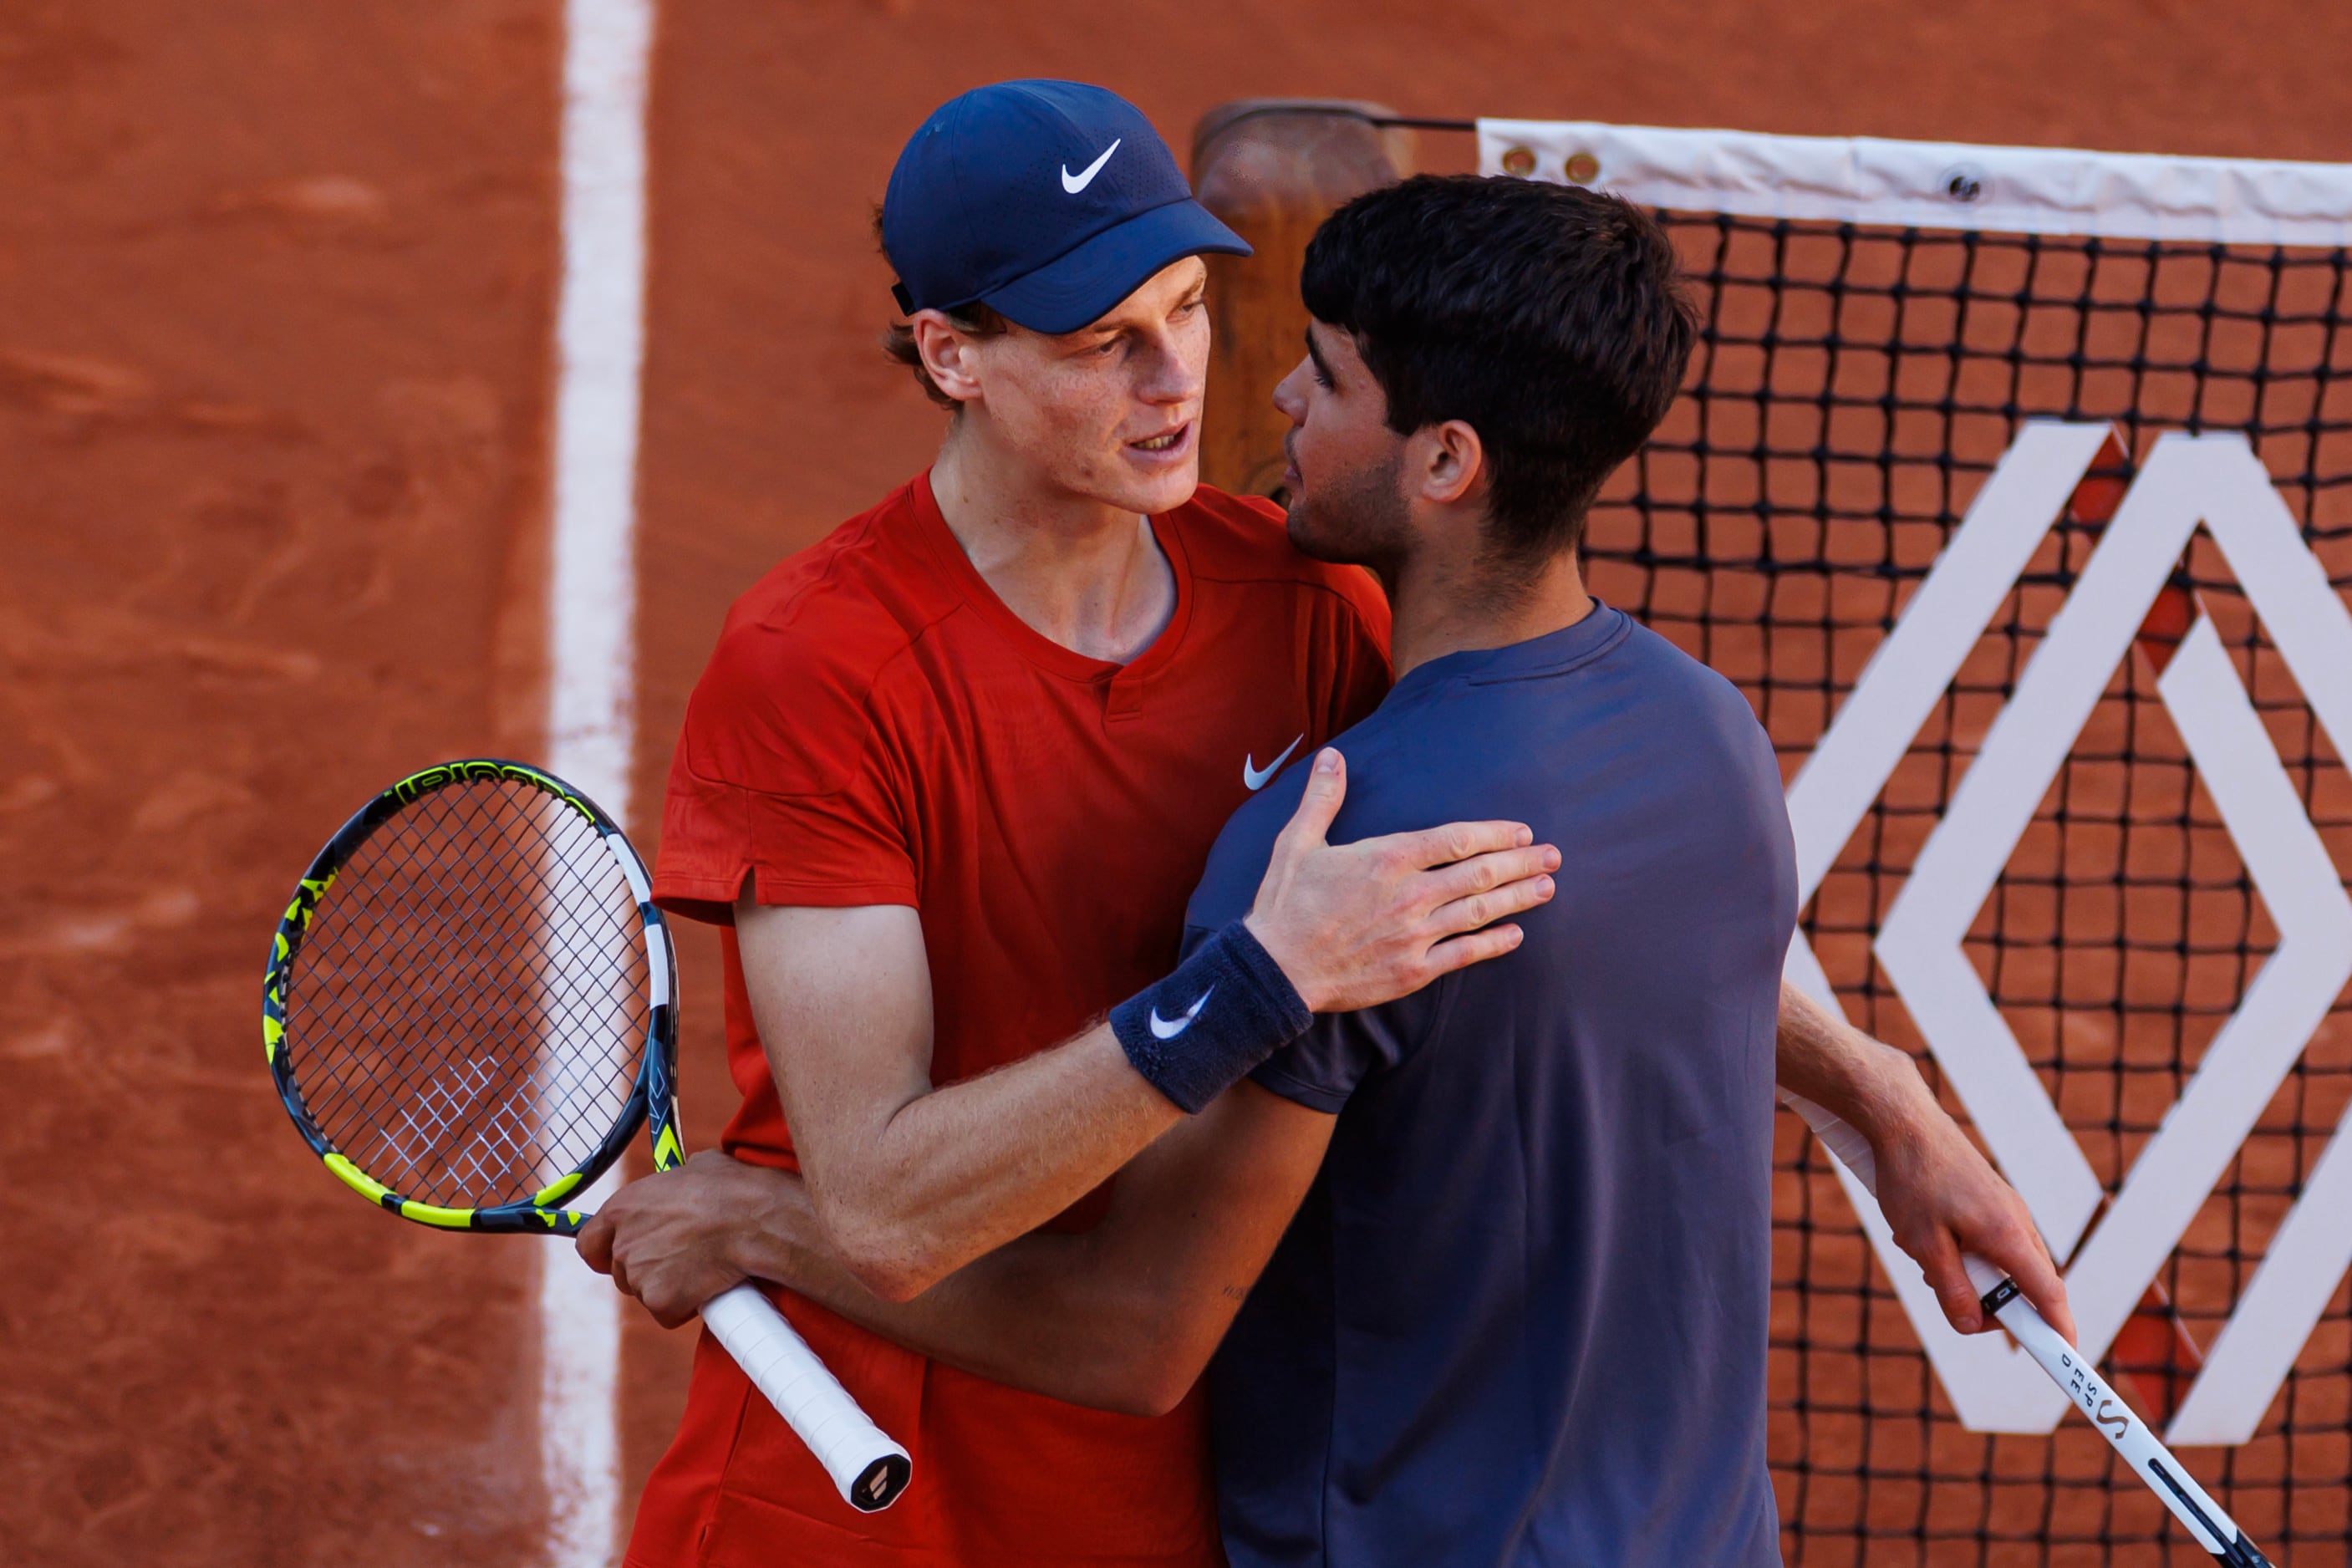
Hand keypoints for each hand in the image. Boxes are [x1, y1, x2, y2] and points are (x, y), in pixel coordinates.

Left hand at [575, 1150, 785, 1328]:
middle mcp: (623, 1244)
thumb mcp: (697, 1168)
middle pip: (623, 1273)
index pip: (588, 1243)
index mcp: (623, 1207)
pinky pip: (669, 1312)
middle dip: (649, 1271)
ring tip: (703, 1268)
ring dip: (670, 1288)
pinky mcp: (661, 1302)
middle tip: (682, 1260)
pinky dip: (686, 1307)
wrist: (755, 1222)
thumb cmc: (732, 1190)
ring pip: (647, 1293)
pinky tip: (708, 1287)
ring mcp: (640, 1276)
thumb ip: (675, 1182)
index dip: (604, 1252)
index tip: (619, 1256)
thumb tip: (686, 1177)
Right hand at [1243, 747, 1557, 1012]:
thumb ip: (1322, 798)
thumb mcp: (1296, 842)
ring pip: (1479, 912)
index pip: (1456, 840)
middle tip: (1553, 856)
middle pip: (1479, 874)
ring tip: (1548, 887)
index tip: (1521, 831)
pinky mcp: (1412, 971)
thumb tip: (1332, 756)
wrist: (1276, 970)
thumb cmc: (1285, 904)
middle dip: (1521, 862)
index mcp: (1387, 859)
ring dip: (1519, 898)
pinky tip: (1517, 935)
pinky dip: (1494, 944)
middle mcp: (1410, 895)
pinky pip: (1464, 955)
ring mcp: (1415, 935)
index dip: (1495, 834)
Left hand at [1871, 1091, 2076, 1343]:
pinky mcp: (1992, 1203)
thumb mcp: (1923, 1244)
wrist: (1903, 1122)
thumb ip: (1952, 1289)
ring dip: (1969, 1274)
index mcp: (2009, 1235)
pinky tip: (1928, 1236)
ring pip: (2002, 1266)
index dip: (2059, 1331)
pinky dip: (1963, 1253)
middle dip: (1989, 1302)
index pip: (2049, 1295)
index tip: (2066, 1359)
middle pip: (2025, 1286)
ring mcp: (2007, 1211)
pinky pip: (1989, 1245)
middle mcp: (2018, 1223)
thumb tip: (1974, 1326)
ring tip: (1925, 1251)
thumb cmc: (1912, 1178)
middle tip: (1946, 1291)